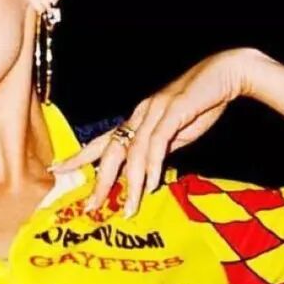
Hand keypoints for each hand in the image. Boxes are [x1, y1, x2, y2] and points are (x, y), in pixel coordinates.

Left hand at [53, 47, 271, 216]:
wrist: (226, 75)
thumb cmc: (203, 103)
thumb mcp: (177, 132)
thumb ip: (160, 150)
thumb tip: (147, 173)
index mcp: (138, 119)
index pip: (104, 141)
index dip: (81, 155)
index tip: (57, 168)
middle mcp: (140, 114)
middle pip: (111, 149)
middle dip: (100, 180)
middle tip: (90, 206)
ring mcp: (155, 111)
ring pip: (133, 151)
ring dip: (130, 183)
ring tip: (128, 208)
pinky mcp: (173, 110)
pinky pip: (157, 142)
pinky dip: (152, 165)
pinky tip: (150, 185)